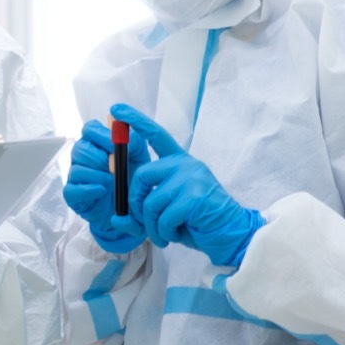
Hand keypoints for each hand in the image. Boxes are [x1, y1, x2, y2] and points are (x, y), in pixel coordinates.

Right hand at [63, 118, 148, 252]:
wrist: (128, 211)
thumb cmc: (132, 181)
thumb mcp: (140, 159)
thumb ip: (136, 143)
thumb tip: (128, 137)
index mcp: (97, 144)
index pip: (90, 129)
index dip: (100, 134)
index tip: (115, 145)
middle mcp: (84, 158)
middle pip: (79, 147)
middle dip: (97, 157)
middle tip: (113, 167)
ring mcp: (76, 176)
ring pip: (76, 168)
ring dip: (96, 175)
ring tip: (111, 182)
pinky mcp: (73, 194)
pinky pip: (72, 189)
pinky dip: (89, 189)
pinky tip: (102, 191)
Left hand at [110, 103, 262, 266]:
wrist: (230, 236)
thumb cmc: (196, 223)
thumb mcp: (164, 214)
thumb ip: (141, 213)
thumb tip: (115, 219)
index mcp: (179, 163)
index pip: (156, 136)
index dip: (136, 122)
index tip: (116, 109)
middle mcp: (186, 165)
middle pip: (142, 175)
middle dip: (135, 203)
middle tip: (142, 221)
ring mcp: (192, 178)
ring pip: (150, 201)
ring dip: (152, 225)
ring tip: (164, 233)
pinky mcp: (195, 196)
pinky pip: (163, 217)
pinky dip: (164, 232)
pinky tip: (176, 234)